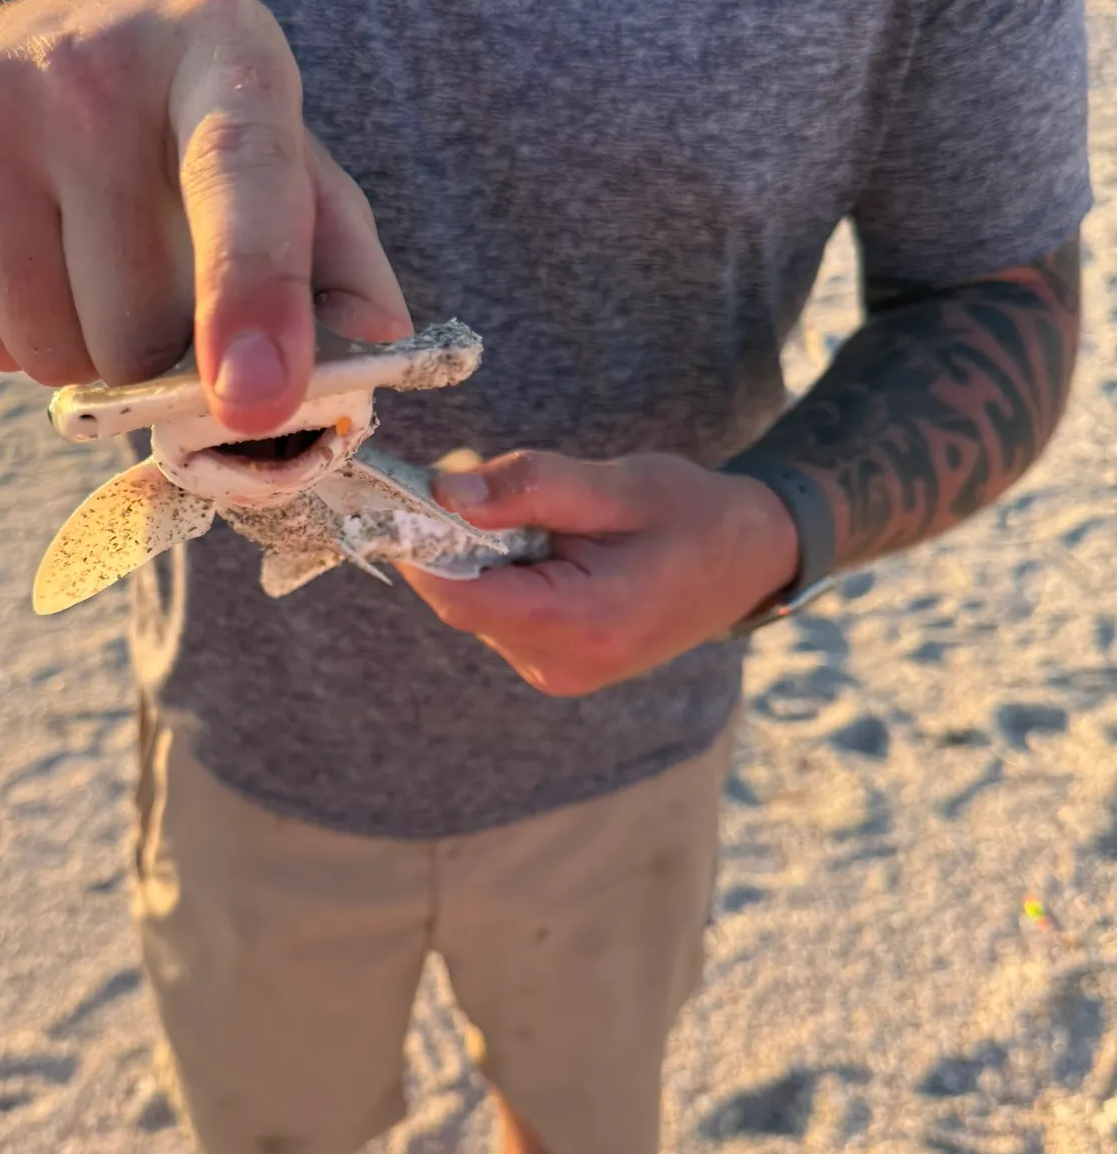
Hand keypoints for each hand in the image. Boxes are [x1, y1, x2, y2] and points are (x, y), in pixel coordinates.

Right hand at [0, 0, 409, 434]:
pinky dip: (18, 343)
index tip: (256, 398)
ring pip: (62, 355)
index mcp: (221, 46)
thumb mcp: (280, 170)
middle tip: (154, 275)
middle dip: (163, 351)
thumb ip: (338, 254)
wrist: (8, 76)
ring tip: (89, 264)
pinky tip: (28, 259)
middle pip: (143, 325)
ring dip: (92, 356)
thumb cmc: (183, 146)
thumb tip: (381, 340)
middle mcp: (92, 54)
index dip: (251, 293)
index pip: (242, 175)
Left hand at [400, 451, 801, 696]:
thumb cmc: (693, 515)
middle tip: (478, 480)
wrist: (750, 561)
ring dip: (483, 557)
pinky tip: (547, 547)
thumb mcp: (617, 484)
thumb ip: (529, 487)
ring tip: (540, 518)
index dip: (420, 546)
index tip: (404, 493)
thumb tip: (444, 491)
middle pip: (463, 601)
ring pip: (478, 608)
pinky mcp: (554, 666)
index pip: (462, 596)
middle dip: (455, 541)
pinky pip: (501, 616)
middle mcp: (561, 665)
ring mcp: (557, 673)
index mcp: (582, 625)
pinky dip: (503, 575)